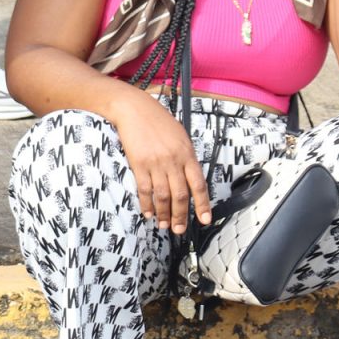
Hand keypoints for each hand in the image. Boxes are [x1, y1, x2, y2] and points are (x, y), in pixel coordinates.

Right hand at [113, 93, 210, 234]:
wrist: (133, 108)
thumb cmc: (157, 120)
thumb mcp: (180, 135)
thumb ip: (186, 157)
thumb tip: (189, 179)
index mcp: (187, 154)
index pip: (199, 185)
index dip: (202, 205)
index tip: (205, 220)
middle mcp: (174, 161)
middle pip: (181, 195)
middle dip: (181, 216)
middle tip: (179, 230)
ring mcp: (156, 163)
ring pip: (163, 196)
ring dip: (164, 214)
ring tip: (163, 225)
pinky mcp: (139, 164)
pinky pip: (144, 190)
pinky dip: (147, 204)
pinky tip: (148, 212)